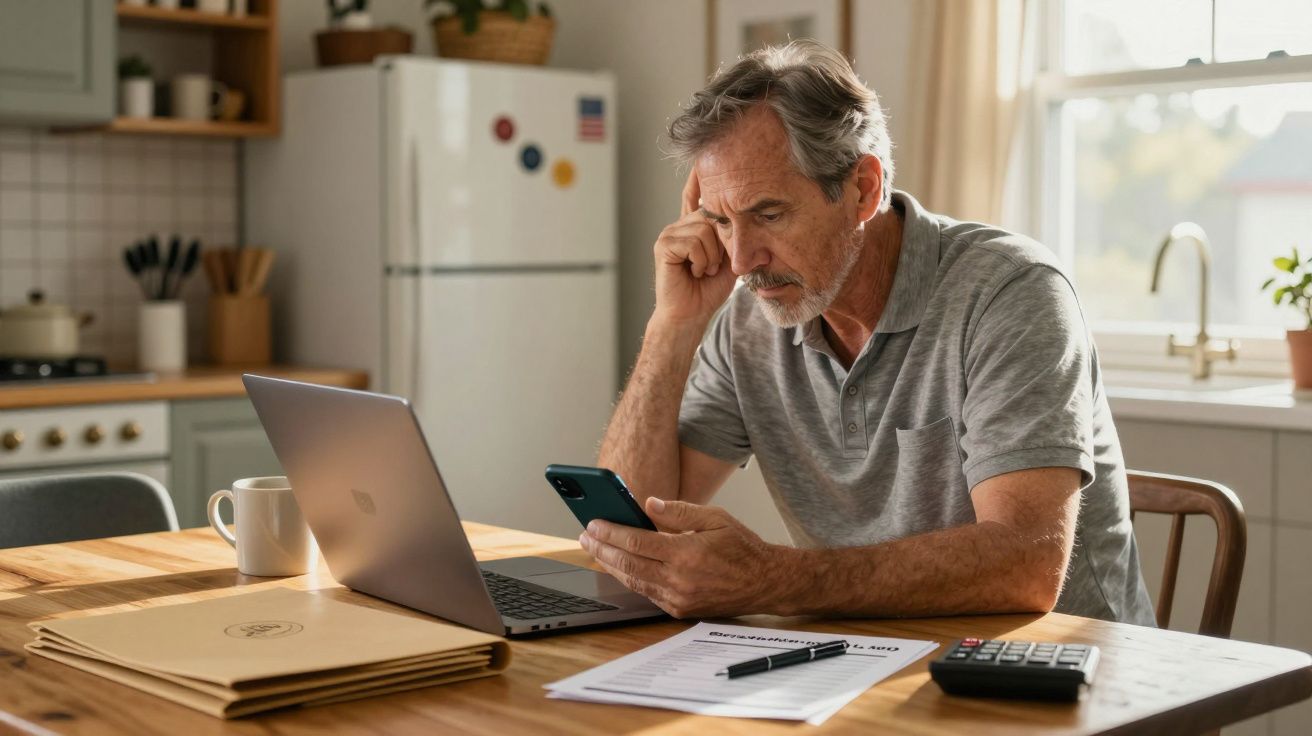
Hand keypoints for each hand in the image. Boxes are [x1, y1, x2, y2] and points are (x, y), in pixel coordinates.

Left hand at [578, 497, 793, 617]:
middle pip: (628, 564)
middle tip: (585, 536)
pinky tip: (620, 567)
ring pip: (634, 581)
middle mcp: (680, 579)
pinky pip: (647, 593)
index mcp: (687, 553)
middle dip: (602, 549)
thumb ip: (680, 511)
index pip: (638, 542)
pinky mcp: (681, 609)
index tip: (594, 523)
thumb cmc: (743, 548)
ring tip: (596, 550)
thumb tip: (648, 504)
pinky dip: (630, 579)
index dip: (611, 532)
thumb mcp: (716, 518)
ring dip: (611, 565)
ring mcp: (679, 598)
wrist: (765, 583)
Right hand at [651, 169, 736, 327]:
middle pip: (710, 214)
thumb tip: (748, 214)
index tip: (703, 159)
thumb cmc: (708, 290)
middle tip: (713, 266)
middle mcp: (680, 225)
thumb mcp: (729, 258)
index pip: (695, 195)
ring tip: (704, 271)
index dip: (699, 177)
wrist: (690, 314)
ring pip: (704, 230)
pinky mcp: (663, 244)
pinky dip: (701, 261)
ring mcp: (669, 233)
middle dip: (721, 242)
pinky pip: (694, 242)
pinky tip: (694, 272)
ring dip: (711, 256)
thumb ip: (733, 236)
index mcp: (693, 227)